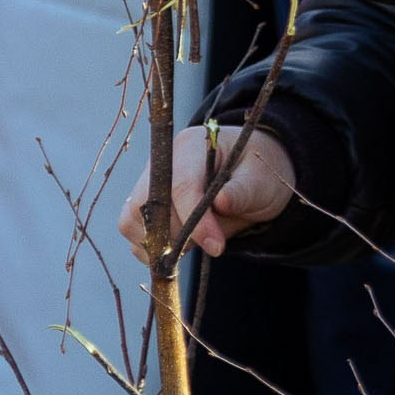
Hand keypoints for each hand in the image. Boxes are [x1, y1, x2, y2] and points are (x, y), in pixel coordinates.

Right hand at [117, 121, 296, 263]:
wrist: (250, 177)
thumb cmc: (256, 174)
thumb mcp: (261, 181)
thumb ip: (242, 192)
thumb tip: (220, 203)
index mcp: (192, 145)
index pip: (181, 185)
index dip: (196, 221)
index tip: (216, 246)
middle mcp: (162, 162)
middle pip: (148, 205)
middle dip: (178, 234)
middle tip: (212, 244)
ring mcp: (147, 183)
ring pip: (133, 220)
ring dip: (164, 243)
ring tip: (199, 240)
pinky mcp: (141, 205)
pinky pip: (132, 233)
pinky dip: (153, 249)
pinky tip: (182, 245)